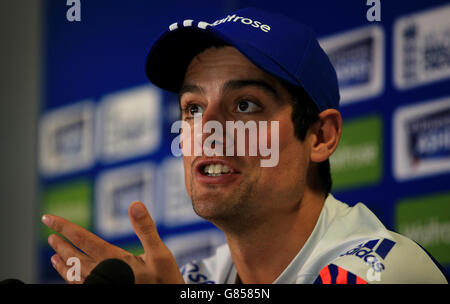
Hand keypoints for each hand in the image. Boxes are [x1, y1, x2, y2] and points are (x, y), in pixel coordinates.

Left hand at [42, 201, 184, 283]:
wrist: (170, 301)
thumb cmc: (165, 279)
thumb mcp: (160, 253)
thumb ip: (146, 228)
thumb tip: (135, 204)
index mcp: (114, 260)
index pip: (83, 239)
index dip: (64, 227)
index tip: (48, 218)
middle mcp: (103, 274)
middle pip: (74, 257)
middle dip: (61, 244)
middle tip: (49, 234)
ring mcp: (103, 286)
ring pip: (75, 274)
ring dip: (63, 263)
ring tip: (54, 256)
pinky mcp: (106, 291)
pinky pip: (82, 286)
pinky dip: (71, 279)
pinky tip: (70, 275)